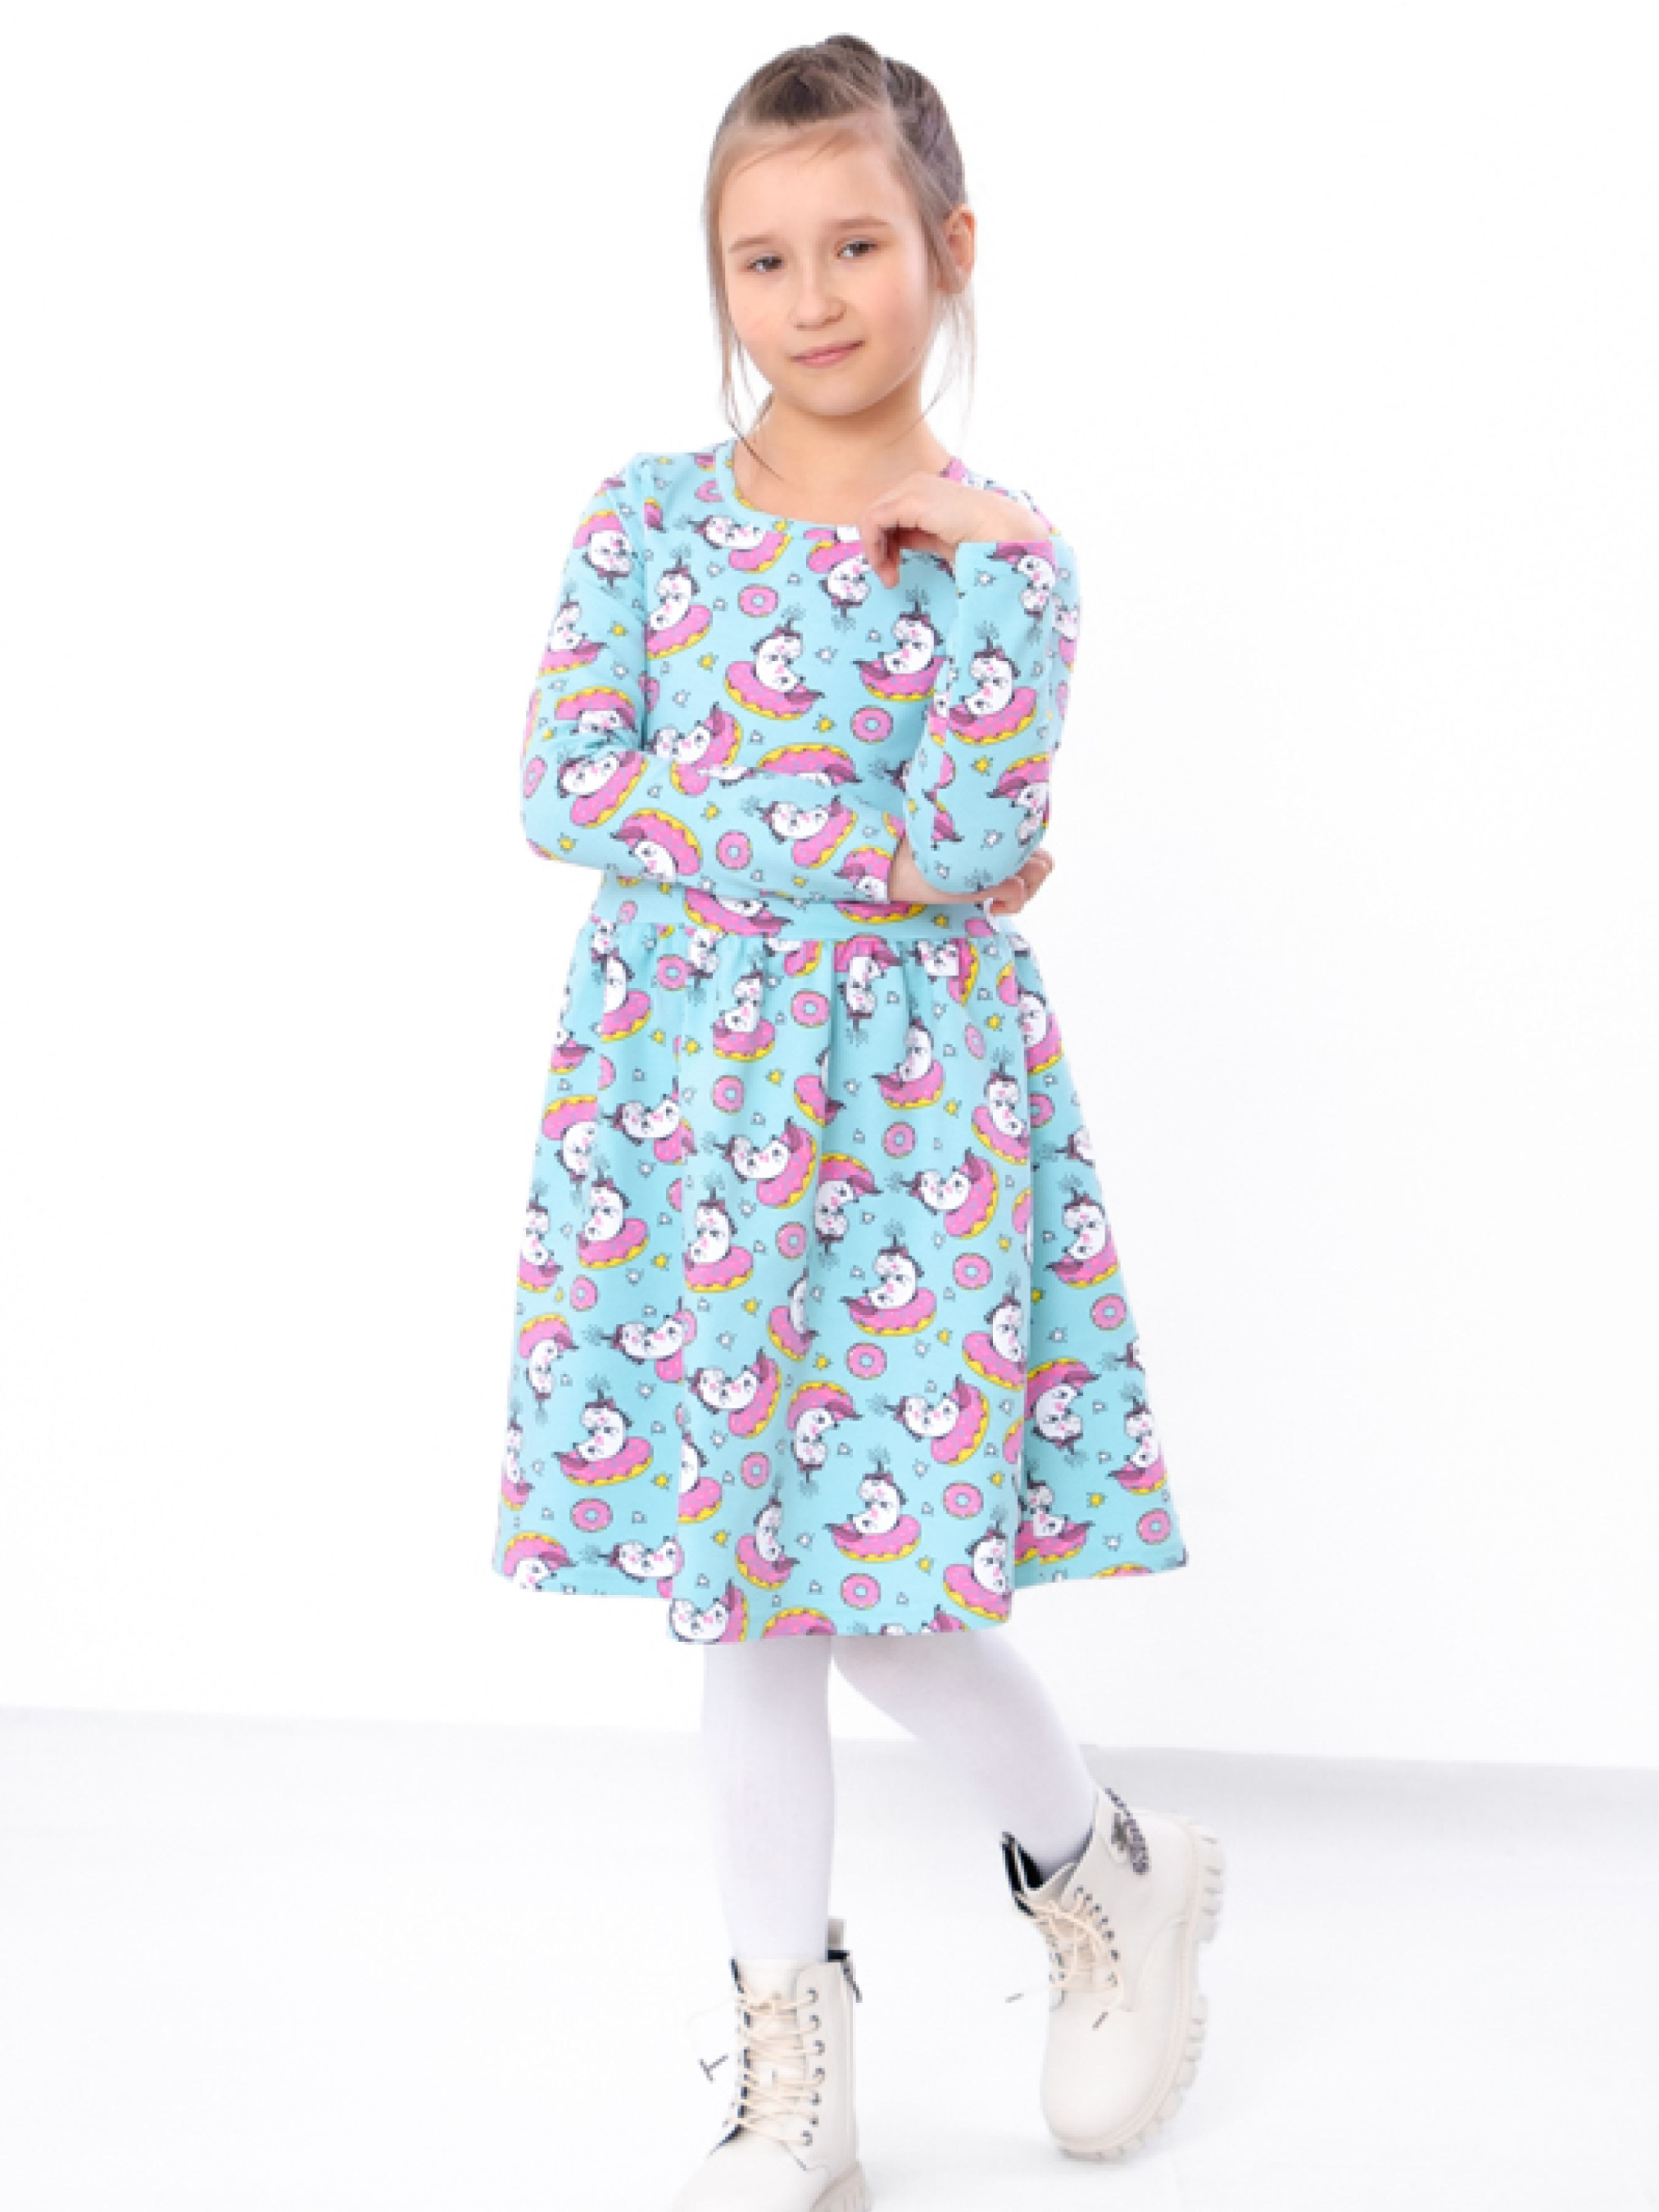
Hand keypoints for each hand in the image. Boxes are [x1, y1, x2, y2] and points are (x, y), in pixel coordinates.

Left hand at [859, 476, 1048, 587]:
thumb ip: (915, 536)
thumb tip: (892, 548)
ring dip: (875, 552)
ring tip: (889, 577)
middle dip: (878, 550)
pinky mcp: (910, 500)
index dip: (885, 546)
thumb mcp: (939, 538)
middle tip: (889, 579)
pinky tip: (887, 566)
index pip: (888, 517)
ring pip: (870, 519)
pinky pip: (873, 521)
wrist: (1002, 532)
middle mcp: (915, 484)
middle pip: (877, 517)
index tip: (893, 573)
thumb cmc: (979, 540)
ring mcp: (912, 488)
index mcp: (924, 492)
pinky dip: (873, 547)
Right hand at [888, 833, 1054, 915]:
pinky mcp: (991, 880)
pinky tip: (990, 907)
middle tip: (1004, 891)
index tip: (1003, 877)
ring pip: (1041, 871)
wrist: (898, 867)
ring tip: (998, 897)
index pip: (1034, 841)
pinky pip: (1019, 893)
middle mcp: (1003, 841)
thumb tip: (1006, 865)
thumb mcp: (961, 853)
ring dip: (1026, 891)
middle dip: (1031, 880)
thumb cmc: (924, 861)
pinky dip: (1011, 906)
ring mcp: (999, 859)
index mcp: (996, 829)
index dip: (1026, 863)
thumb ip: (985, 849)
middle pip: (1044, 858)